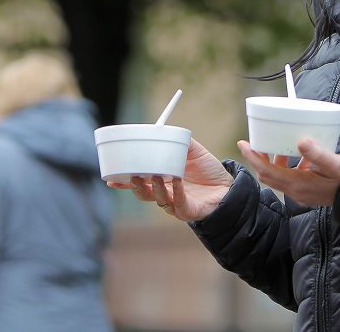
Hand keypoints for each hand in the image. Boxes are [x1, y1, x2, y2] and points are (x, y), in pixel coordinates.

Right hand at [107, 138, 233, 221]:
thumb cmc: (208, 170)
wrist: (229, 186)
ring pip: (158, 199)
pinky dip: (177, 191)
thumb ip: (180, 141)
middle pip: (144, 193)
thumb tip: (165, 129)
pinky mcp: (188, 210)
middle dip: (135, 185)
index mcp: (161, 181)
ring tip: (155, 175)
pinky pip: (179, 202)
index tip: (110, 178)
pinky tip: (176, 181)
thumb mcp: (193, 151)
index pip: (138, 182)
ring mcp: (176, 203)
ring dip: (154, 188)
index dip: (123, 182)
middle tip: (132, 174)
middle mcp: (166, 193)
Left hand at [237, 137, 339, 206]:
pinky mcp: (307, 192)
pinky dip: (288, 166)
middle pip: (267, 175)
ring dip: (273, 162)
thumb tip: (301, 141)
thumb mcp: (334, 164)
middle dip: (258, 158)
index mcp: (298, 184)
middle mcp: (296, 191)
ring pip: (278, 177)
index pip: (266, 171)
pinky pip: (290, 178)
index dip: (252, 157)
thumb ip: (317, 153)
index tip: (242, 143)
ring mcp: (301, 193)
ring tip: (276, 145)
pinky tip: (300, 155)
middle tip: (253, 142)